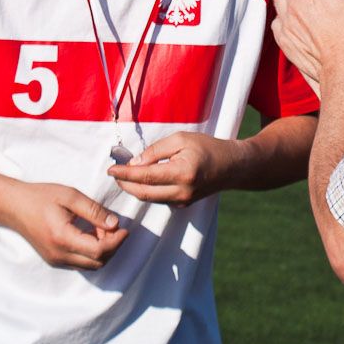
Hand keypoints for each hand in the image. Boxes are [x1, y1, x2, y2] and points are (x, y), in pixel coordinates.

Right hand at [3, 181, 127, 269]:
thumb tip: (115, 224)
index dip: (116, 242)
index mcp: (62, 238)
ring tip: (102, 229)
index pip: (98, 251)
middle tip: (114, 227)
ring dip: (103, 251)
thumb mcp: (70, 196)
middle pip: (97, 262)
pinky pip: (80, 262)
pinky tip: (91, 234)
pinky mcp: (54, 259)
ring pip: (90, 265)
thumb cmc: (41, 197)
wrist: (13, 205)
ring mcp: (55, 259)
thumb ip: (94, 211)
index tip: (125, 228)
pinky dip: (92, 252)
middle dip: (112, 247)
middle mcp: (58, 255)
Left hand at [108, 131, 241, 205]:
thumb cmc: (208, 147)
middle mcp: (181, 191)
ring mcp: (183, 200)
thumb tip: (135, 162)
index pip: (145, 176)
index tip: (110, 170)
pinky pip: (159, 199)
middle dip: (125, 184)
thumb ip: (156, 150)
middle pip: (143, 193)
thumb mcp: (182, 139)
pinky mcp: (183, 203)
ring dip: (134, 189)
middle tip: (114, 174)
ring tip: (123, 176)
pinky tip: (140, 181)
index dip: (125, 174)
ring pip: (149, 198)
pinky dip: (146, 191)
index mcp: (182, 172)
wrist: (232, 166)